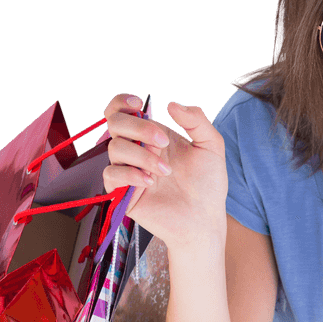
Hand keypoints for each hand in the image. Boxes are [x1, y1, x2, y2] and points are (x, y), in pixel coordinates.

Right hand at [101, 94, 228, 251]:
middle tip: (164, 143)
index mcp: (154, 136)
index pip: (123, 111)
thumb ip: (197, 121)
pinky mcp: (123, 192)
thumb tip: (172, 104)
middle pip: (114, 123)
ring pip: (114, 148)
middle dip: (138, 128)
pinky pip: (111, 174)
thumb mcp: (211, 146)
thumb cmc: (208, 185)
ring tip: (166, 172)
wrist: (204, 219)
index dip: (122, 102)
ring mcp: (129, 170)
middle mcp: (138, 150)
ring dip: (142, 156)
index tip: (139, 104)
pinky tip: (149, 182)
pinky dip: (129, 174)